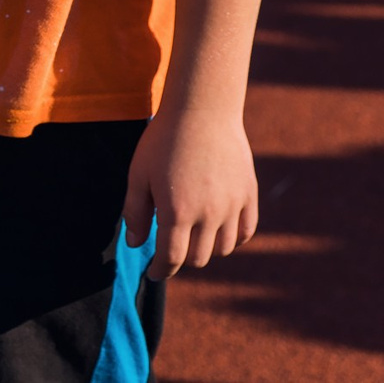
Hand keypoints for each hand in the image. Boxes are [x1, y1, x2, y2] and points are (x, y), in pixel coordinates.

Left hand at [122, 103, 257, 279]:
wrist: (202, 111)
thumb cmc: (162, 141)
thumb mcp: (138, 174)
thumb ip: (135, 212)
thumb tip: (135, 244)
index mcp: (177, 212)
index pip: (172, 258)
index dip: (160, 270)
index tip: (153, 273)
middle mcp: (209, 215)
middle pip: (198, 258)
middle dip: (181, 259)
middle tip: (170, 249)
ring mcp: (232, 206)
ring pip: (223, 249)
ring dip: (206, 249)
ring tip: (192, 237)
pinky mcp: (248, 196)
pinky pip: (245, 232)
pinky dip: (232, 238)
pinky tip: (219, 231)